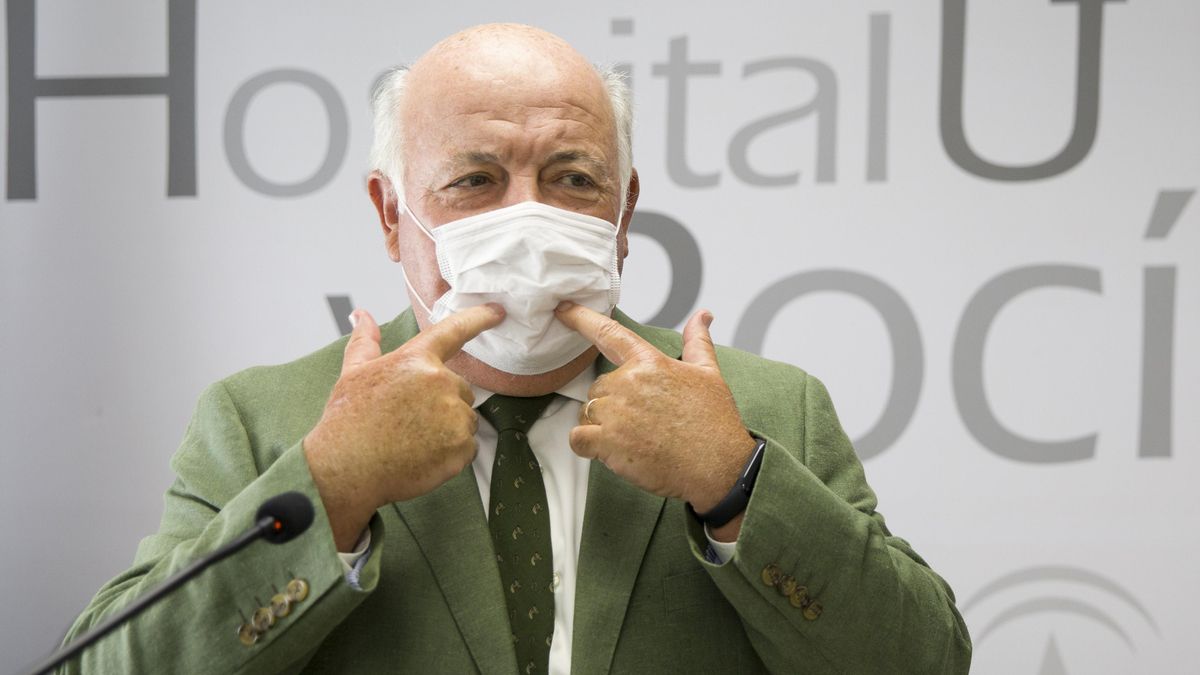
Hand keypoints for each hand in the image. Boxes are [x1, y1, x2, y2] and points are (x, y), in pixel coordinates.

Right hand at [304, 304, 503, 549]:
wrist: (346, 471)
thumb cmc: (347, 421)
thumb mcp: (352, 373)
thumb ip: (365, 341)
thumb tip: (361, 315)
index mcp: (416, 360)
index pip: (454, 331)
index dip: (479, 318)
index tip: (497, 312)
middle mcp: (441, 383)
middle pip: (460, 389)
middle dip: (442, 403)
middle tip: (410, 420)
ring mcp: (454, 416)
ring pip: (464, 418)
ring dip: (448, 429)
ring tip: (413, 441)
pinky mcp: (461, 448)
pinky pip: (467, 447)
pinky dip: (451, 454)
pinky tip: (423, 457)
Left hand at [555, 303, 756, 536]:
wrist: (717, 465)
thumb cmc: (714, 421)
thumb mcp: (709, 373)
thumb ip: (697, 341)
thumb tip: (702, 316)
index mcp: (649, 362)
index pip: (608, 333)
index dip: (581, 318)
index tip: (563, 309)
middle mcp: (628, 383)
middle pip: (598, 386)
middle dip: (612, 403)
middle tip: (641, 421)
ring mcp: (616, 413)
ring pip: (589, 412)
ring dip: (602, 425)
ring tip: (634, 438)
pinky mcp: (607, 442)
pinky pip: (578, 438)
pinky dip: (587, 445)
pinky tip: (611, 450)